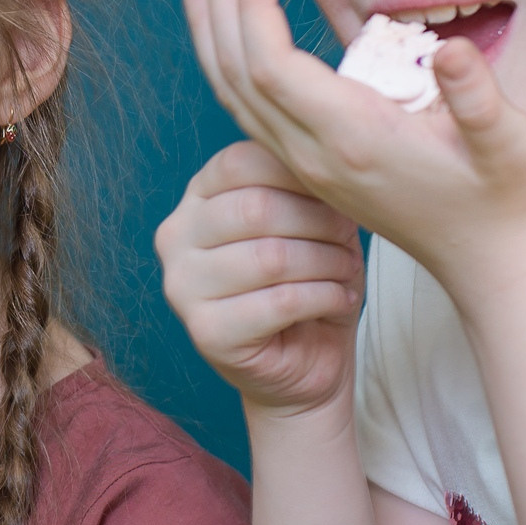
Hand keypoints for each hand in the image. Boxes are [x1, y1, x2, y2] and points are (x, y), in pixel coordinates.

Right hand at [158, 139, 365, 415]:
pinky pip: (280, 303)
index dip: (298, 173)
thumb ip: (301, 187)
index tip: (336, 193)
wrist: (304, 363)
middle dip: (318, 221)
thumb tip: (328, 161)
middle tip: (348, 239)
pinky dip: (324, 297)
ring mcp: (183, 287)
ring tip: (346, 271)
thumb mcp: (307, 221)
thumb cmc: (306, 280)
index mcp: (197, 199)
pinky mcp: (206, 333)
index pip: (241, 162)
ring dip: (327, 262)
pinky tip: (339, 299)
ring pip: (270, 257)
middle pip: (255, 208)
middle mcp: (176, 238)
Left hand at [176, 0, 525, 296]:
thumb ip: (482, 102)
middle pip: (237, 72)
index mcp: (354, 140)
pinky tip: (224, 26)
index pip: (272, 67)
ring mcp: (305, 162)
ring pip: (232, 90)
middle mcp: (314, 154)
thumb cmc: (507, 199)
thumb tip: (457, 51)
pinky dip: (226, 58)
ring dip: (210, 26)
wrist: (492, 265)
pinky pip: (247, 106)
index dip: (251, 6)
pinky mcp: (308, 163)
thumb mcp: (514, 148)